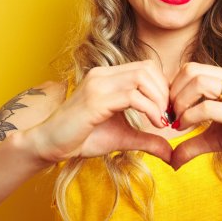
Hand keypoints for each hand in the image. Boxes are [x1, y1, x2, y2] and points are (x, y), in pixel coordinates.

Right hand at [30, 61, 172, 163]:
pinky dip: (150, 109)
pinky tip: (155, 125)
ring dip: (159, 99)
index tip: (169, 111)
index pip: (147, 67)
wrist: (50, 145)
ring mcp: (98, 84)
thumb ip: (147, 140)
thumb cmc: (83, 138)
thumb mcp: (123, 138)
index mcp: (108, 77)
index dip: (164, 87)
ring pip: (142, 77)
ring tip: (162, 121)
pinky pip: (132, 96)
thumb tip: (171, 153)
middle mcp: (103, 75)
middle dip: (165, 92)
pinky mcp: (96, 99)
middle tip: (169, 116)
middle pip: (148, 68)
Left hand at [168, 63, 221, 169]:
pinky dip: (189, 117)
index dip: (173, 88)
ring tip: (178, 123)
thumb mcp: (220, 138)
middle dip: (172, 94)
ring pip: (198, 82)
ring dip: (179, 103)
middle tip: (169, 117)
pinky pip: (208, 107)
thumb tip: (171, 161)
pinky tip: (185, 130)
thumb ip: (194, 143)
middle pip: (190, 70)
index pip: (192, 68)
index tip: (168, 111)